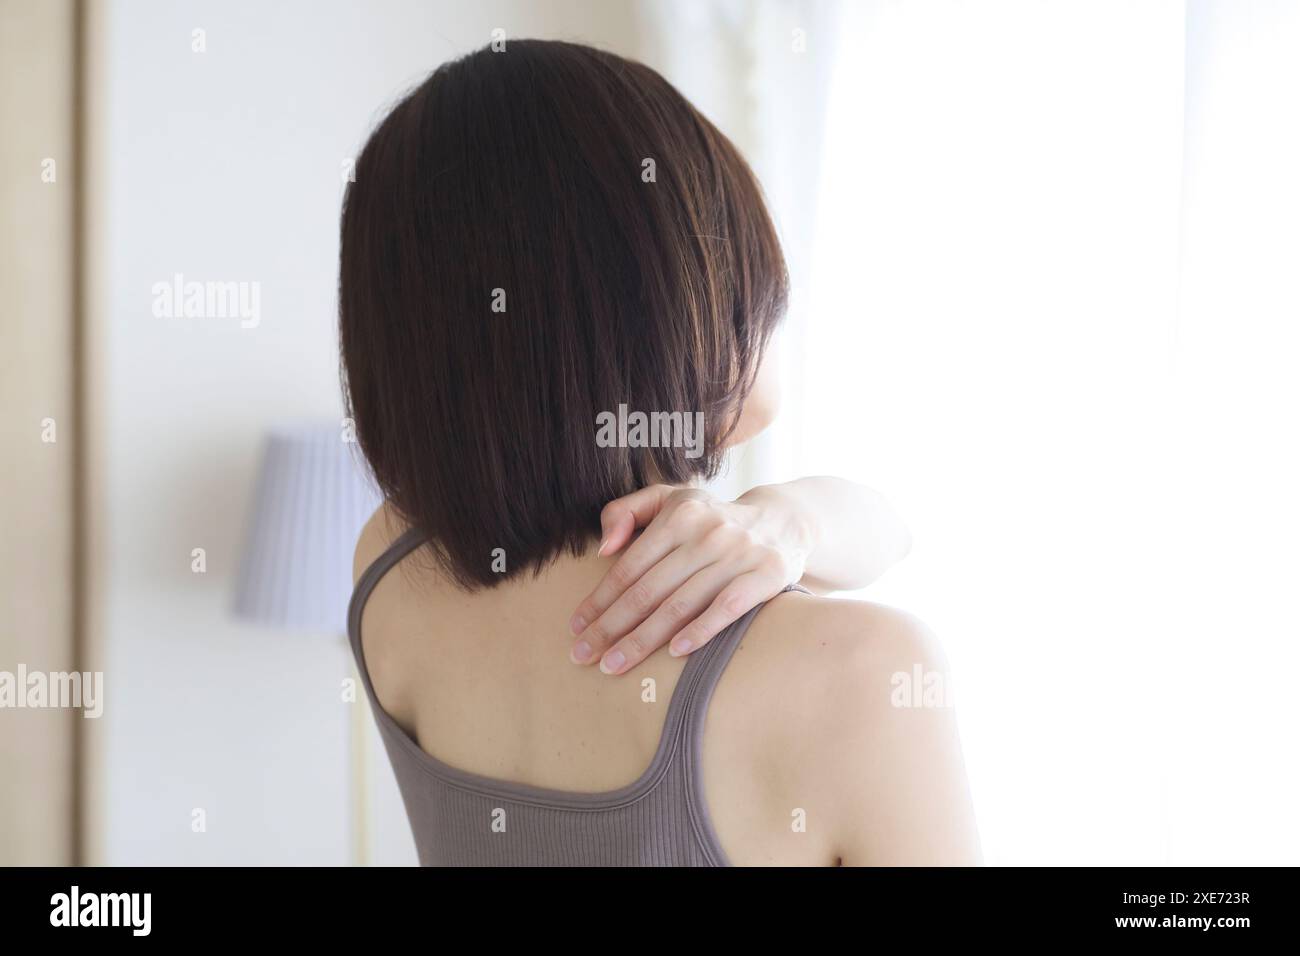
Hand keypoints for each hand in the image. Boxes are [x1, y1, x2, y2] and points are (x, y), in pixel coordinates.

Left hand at [568, 484, 813, 674]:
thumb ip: (626, 511)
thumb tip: (603, 548)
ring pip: (680, 604)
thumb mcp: (670, 499)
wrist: (784, 521)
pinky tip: (674, 653)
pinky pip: (727, 607)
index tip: (576, 628)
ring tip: (614, 664)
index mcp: (678, 515)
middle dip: (611, 627)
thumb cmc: (712, 518)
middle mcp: (706, 533)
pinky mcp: (766, 575)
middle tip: (584, 656)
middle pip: (648, 590)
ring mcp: (737, 555)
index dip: (599, 600)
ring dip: (643, 639)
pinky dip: (700, 630)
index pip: (629, 566)